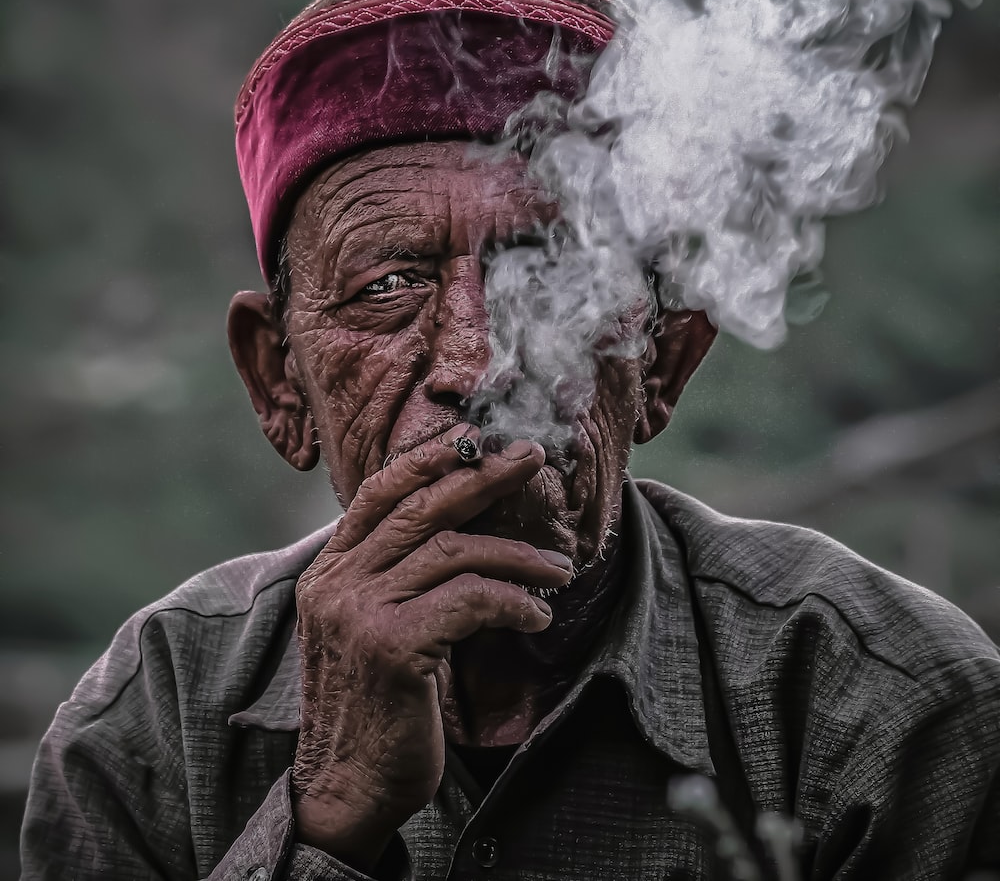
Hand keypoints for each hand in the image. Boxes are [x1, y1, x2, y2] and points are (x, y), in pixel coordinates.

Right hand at [291, 424, 572, 870]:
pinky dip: (513, 601)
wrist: (346, 787)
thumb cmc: (374, 705)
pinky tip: (537, 616)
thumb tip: (455, 532)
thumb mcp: (370, 628)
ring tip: (559, 569)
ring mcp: (359, 613)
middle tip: (531, 457)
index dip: (427, 460)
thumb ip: (393, 577)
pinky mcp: (392, 647)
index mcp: (329, 571)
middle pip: (419, 508)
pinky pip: (469, 600)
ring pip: (453, 551)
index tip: (474, 439)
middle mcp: (337, 583)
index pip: (377, 494)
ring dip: (517, 556)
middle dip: (482, 476)